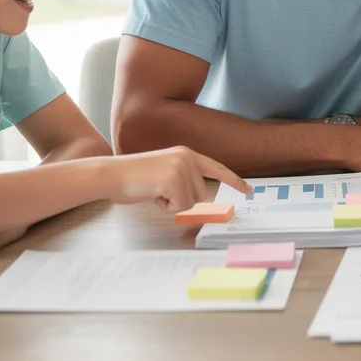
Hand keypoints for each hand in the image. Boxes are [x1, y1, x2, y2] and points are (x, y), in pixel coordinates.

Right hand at [106, 145, 251, 211]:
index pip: (217, 168)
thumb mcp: (164, 173)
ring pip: (191, 202)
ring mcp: (181, 167)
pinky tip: (152, 193)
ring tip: (154, 190)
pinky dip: (165, 206)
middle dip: (181, 200)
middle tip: (159, 190)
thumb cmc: (134, 178)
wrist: (112, 174)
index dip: (234, 180)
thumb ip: (184, 181)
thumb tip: (202, 201)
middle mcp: (187, 157)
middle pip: (201, 194)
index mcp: (186, 153)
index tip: (248, 190)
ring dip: (172, 203)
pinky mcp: (173, 179)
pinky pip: (179, 206)